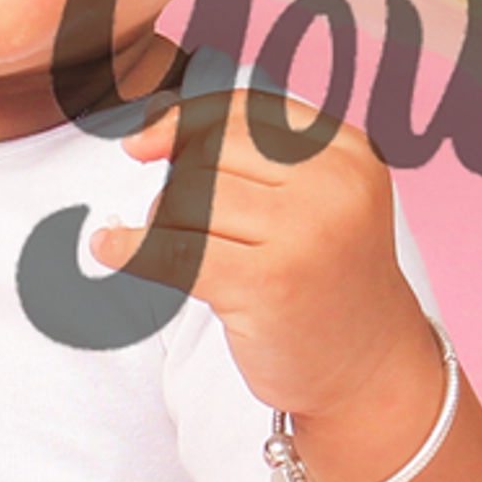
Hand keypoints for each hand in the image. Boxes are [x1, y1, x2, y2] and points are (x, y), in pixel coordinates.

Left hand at [91, 88, 442, 473]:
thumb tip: (150, 128)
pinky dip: (128, 247)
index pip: (248, 111)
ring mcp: (305, 235)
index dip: (188, 120)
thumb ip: (253, 155)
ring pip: (189, 199)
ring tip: (179, 252)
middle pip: (211, 153)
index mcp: (348, 154)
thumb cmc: (327, 280)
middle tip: (181, 224)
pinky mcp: (268, 286)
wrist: (371, 371)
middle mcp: (333, 186)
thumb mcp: (316, 200)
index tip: (145, 143)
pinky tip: (109, 249)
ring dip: (164, 223)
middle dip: (179, 183)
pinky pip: (172, 250)